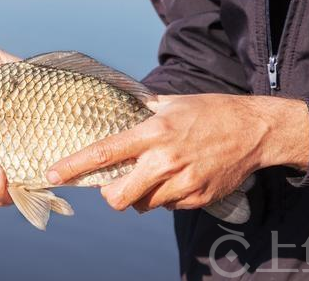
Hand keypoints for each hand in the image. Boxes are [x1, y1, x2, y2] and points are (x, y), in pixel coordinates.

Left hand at [46, 94, 308, 212]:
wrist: (255, 130)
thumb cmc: (211, 111)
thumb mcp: (173, 102)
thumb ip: (142, 110)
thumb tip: (117, 109)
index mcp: (154, 132)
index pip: (105, 152)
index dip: (75, 166)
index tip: (52, 174)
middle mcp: (165, 160)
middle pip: (119, 196)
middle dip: (110, 195)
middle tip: (115, 185)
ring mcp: (183, 182)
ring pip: (143, 205)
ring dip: (141, 196)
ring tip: (155, 175)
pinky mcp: (197, 197)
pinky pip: (168, 207)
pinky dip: (165, 197)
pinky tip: (178, 178)